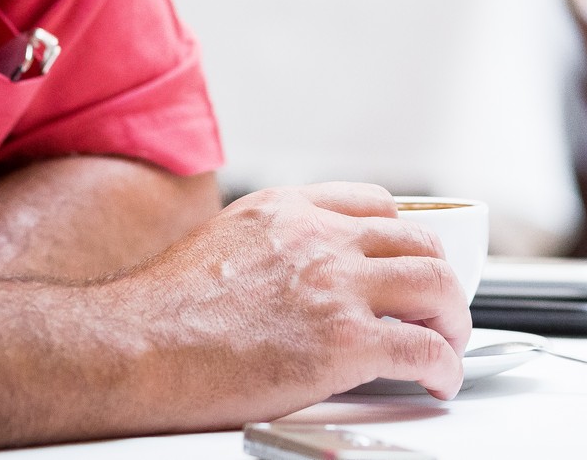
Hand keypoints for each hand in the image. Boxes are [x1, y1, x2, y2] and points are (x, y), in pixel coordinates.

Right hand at [103, 183, 471, 423]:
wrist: (134, 347)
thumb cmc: (160, 310)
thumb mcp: (222, 241)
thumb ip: (272, 245)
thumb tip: (296, 276)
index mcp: (288, 208)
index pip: (377, 206)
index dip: (406, 239)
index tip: (411, 262)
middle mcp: (320, 236)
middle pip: (418, 243)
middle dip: (438, 278)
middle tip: (438, 309)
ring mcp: (336, 286)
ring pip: (435, 286)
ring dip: (452, 318)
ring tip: (446, 342)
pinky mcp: (344, 342)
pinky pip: (423, 350)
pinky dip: (445, 367)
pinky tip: (439, 380)